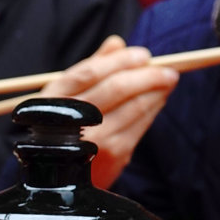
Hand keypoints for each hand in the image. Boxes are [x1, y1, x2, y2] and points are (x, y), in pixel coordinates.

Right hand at [40, 35, 177, 187]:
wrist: (61, 176)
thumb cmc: (64, 126)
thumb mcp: (66, 96)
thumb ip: (90, 66)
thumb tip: (116, 43)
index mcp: (52, 101)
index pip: (88, 72)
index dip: (119, 60)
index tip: (143, 54)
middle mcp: (70, 121)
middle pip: (115, 88)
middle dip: (147, 75)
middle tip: (167, 69)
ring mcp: (94, 140)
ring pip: (134, 106)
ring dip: (156, 91)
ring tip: (167, 80)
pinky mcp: (114, 155)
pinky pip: (141, 124)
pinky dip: (154, 108)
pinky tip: (158, 99)